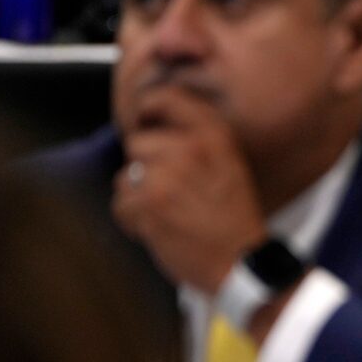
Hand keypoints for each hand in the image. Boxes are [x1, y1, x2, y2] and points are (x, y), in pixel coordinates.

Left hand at [111, 86, 268, 296]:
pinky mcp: (149, 205)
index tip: (146, 124)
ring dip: (138, 197)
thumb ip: (196, 139)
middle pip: (136, 143)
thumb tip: (149, 125)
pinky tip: (160, 229)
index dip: (147, 110)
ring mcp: (168, 176)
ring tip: (167, 213)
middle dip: (145, 168)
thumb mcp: (228, 164)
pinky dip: (133, 221)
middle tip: (171, 192)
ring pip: (125, 176)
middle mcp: (190, 149)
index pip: (165, 98)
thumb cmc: (232, 217)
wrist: (240, 263)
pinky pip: (121, 205)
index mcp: (213, 135)